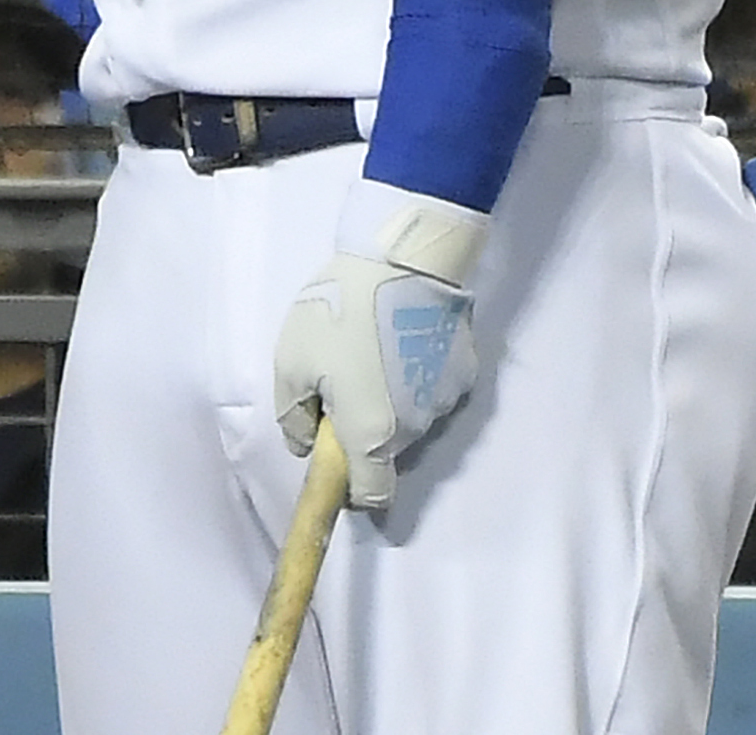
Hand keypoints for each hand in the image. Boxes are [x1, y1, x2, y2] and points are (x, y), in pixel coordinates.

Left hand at [271, 178, 486, 509]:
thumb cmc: (339, 314)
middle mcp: (417, 429)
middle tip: (337, 384)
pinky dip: (412, 375)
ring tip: (367, 351)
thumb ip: (294, 417)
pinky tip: (397, 338)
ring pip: (409, 418)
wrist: (403, 260)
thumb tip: (306, 446)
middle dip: (361, 432)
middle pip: (386, 452)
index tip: (333, 463)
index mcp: (373, 436)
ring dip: (387, 401)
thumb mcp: (291, 362)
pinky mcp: (464, 371)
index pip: (373, 495)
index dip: (350, 489)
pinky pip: (429, 388)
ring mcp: (446, 400)